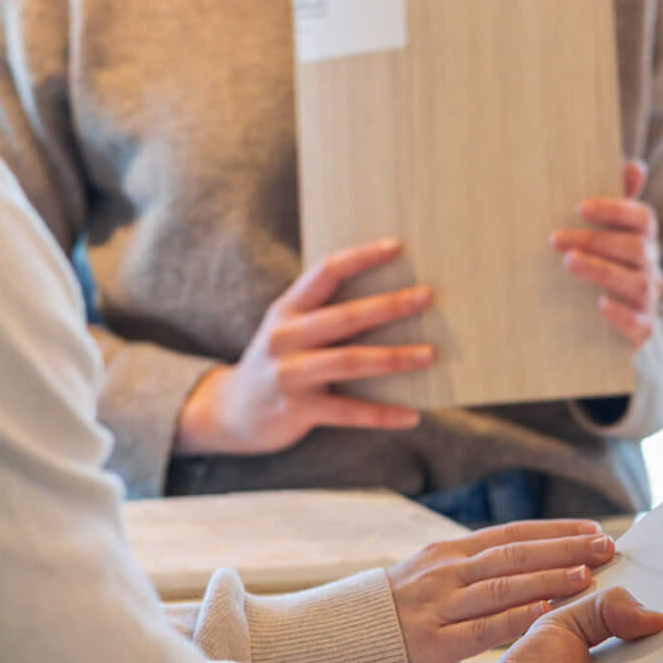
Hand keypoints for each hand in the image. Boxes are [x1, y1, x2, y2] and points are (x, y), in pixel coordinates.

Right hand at [175, 240, 434, 455]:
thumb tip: (396, 300)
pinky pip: (347, 412)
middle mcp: (285, 337)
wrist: (232, 412)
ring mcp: (289, 374)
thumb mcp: (291, 331)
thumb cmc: (280, 363)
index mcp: (287, 310)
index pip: (325, 272)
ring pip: (349, 362)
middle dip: (389, 306)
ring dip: (393, 358)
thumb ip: (328, 314)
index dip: (361, 257)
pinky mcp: (297, 410)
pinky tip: (412, 416)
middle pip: (345, 317)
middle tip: (427, 297)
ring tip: (430, 355)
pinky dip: (381, 414)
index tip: (397, 246)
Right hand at [388, 521, 616, 662]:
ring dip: (550, 577)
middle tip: (609, 546)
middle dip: (565, 548)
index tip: (594, 529)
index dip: (556, 531)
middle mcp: (445, 572)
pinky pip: (483, 627)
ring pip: (504, 585)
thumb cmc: (391, 614)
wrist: (333, 640)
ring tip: (588, 573)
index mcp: (448, 554)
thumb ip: (471, 574)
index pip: (513, 534)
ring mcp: (438, 605)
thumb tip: (525, 568)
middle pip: (516, 553)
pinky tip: (548, 609)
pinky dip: (518, 615)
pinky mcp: (432, 642)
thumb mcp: (429, 581)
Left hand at [554, 161, 662, 347]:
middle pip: (636, 248)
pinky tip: (599, 305)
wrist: (620, 323)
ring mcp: (649, 299)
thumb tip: (635, 165)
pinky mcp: (643, 329)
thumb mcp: (611, 236)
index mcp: (645, 240)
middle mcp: (652, 267)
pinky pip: (640, 324)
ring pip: (638, 283)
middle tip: (555, 238)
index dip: (614, 209)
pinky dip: (621, 314)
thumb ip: (619, 203)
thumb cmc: (608, 267)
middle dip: (594, 241)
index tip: (579, 207)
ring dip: (602, 271)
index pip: (643, 218)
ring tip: (569, 263)